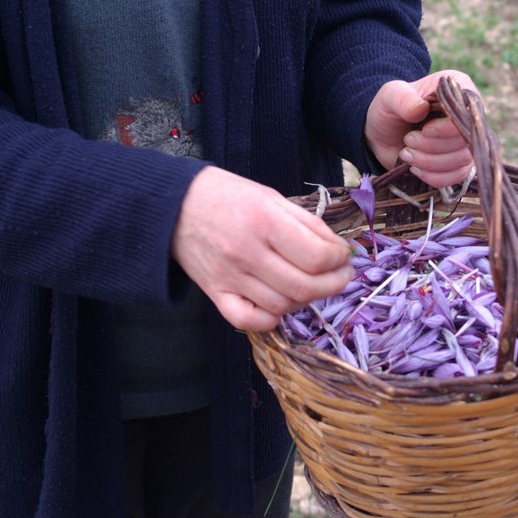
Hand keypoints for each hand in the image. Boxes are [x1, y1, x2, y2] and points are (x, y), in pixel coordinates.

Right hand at [172, 166, 353, 330]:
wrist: (174, 205)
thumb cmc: (227, 196)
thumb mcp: (270, 196)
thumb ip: (306, 224)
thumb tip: (337, 250)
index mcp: (263, 221)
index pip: (317, 256)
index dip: (339, 260)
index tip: (343, 256)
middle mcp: (247, 253)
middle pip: (303, 287)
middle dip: (333, 284)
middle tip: (340, 276)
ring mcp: (230, 277)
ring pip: (282, 306)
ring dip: (306, 299)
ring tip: (311, 284)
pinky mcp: (216, 294)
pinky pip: (249, 321)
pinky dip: (271, 319)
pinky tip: (280, 304)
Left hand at [364, 69, 479, 187]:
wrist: (381, 134)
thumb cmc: (390, 109)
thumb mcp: (390, 96)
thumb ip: (403, 99)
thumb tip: (420, 109)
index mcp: (459, 89)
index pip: (468, 113)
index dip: (447, 128)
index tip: (424, 130)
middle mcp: (467, 116)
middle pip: (465, 140)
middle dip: (432, 147)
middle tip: (408, 140)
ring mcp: (465, 142)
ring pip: (462, 161)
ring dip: (430, 163)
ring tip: (407, 154)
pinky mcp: (458, 164)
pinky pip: (456, 177)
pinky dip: (433, 177)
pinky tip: (415, 168)